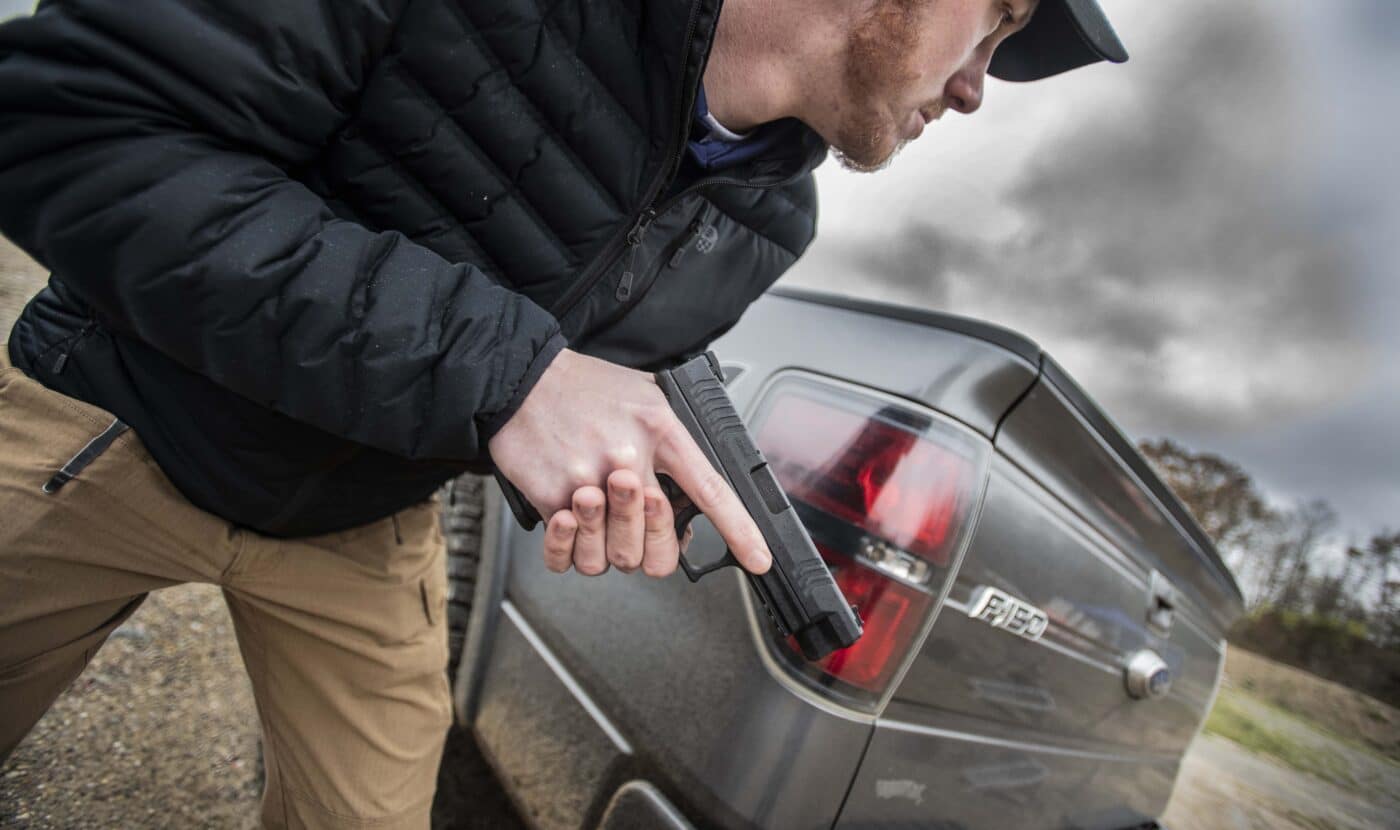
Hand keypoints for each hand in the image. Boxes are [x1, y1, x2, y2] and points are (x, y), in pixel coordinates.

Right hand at [487, 349, 771, 577]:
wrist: (520, 377)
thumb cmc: (584, 386)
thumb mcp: (647, 393)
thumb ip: (675, 438)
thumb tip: (696, 486)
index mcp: (661, 431)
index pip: (712, 491)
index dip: (740, 531)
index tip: (758, 559)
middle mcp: (628, 459)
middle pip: (658, 547)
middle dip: (654, 546)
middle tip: (640, 523)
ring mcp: (588, 482)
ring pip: (613, 557)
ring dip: (607, 544)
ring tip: (598, 509)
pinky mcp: (551, 497)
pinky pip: (567, 554)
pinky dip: (569, 548)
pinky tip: (569, 523)